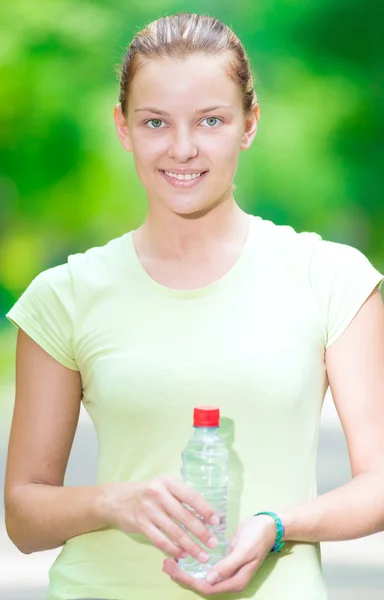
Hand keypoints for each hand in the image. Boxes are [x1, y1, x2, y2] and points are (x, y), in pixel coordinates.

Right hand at [98, 476, 219, 561]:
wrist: (117, 499)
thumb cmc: (147, 493)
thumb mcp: (163, 486)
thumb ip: (180, 496)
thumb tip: (204, 513)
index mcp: (168, 482)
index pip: (191, 496)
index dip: (205, 510)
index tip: (216, 522)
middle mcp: (158, 494)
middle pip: (185, 516)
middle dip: (201, 532)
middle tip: (213, 544)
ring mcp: (148, 510)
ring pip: (174, 531)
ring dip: (190, 545)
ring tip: (201, 555)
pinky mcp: (141, 524)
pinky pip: (160, 540)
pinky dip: (173, 549)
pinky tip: (182, 554)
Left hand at [162, 514, 275, 593]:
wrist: (268, 525)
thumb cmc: (257, 537)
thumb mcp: (244, 551)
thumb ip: (228, 566)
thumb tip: (210, 578)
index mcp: (235, 581)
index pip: (206, 586)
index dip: (188, 579)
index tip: (172, 568)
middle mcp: (229, 579)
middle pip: (202, 583)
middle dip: (182, 576)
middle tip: (165, 564)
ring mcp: (226, 570)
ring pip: (202, 575)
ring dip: (185, 570)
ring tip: (169, 562)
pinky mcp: (224, 561)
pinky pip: (205, 566)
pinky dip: (193, 562)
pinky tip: (183, 555)